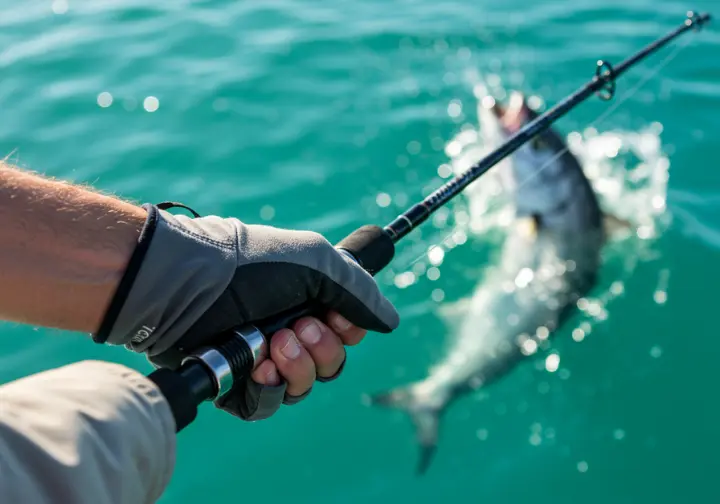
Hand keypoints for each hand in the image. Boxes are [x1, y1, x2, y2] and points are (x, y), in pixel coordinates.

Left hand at [94, 203, 398, 420]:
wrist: (187, 284)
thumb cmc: (250, 265)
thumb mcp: (317, 262)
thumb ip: (359, 291)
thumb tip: (390, 321)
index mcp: (307, 299)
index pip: (346, 332)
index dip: (348, 330)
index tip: (338, 317)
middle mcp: (287, 330)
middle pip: (331, 364)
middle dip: (323, 348)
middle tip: (300, 326)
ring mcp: (261, 358)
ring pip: (303, 388)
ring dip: (299, 367)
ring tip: (276, 342)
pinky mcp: (236, 383)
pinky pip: (267, 405)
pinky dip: (270, 389)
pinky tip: (261, 368)